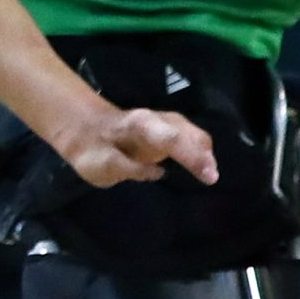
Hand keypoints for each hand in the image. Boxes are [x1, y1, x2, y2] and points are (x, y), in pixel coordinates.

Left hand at [51, 102, 218, 188]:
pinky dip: (201, 152)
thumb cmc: (95, 152)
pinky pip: (191, 138)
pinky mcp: (169, 130)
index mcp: (138, 126)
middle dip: (201, 154)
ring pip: (193, 133)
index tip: (206, 175)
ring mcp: (165, 123)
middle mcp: (156, 120)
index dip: (190, 155)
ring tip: (210, 175)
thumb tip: (156, 172)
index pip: (170, 137)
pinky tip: (206, 168)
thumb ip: (125, 167)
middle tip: (211, 178)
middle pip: (187, 133)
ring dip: (204, 153)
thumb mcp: (99, 165)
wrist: (88, 131)